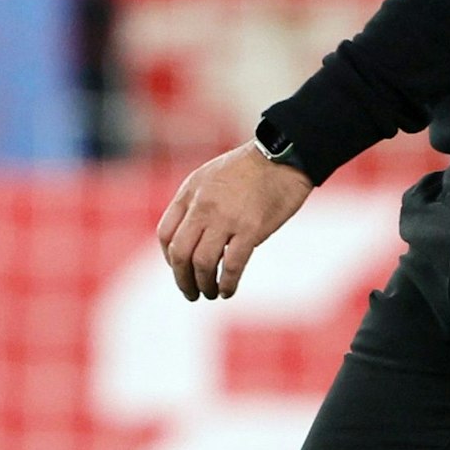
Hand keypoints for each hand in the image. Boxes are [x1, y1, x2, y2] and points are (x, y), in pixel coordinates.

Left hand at [157, 143, 312, 300]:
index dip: (169, 258)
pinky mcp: (251, 228)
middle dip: (182, 279)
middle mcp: (203, 206)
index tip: (180, 268)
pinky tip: (228, 291)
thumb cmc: (251, 168)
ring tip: (210, 294)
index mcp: (191, 192)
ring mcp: (226, 218)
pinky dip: (227, 284)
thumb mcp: (210, 176)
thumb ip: (196, 203)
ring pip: (203, 264)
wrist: (284, 155)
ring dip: (203, 285)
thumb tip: (192, 237)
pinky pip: (232, 265)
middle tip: (191, 292)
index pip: (166, 234)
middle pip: (180, 253)